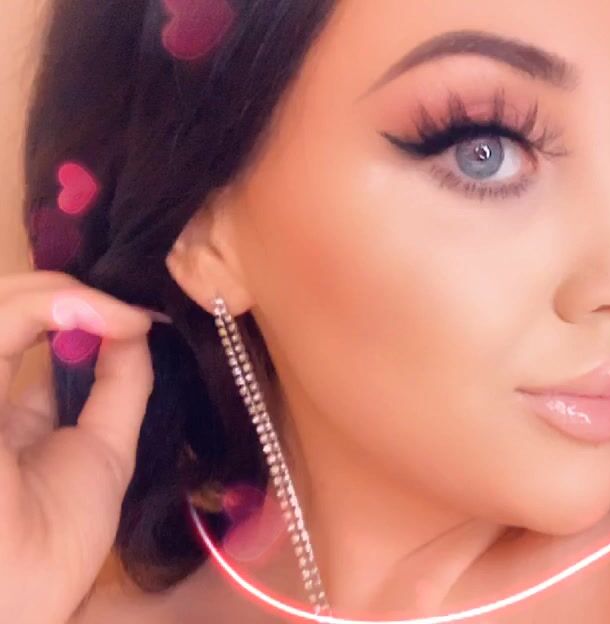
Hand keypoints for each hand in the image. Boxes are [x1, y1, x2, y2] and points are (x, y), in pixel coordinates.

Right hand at [0, 271, 162, 623]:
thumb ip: (118, 385)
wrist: (25, 593)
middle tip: (117, 303)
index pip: (14, 337)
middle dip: (57, 293)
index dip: (63, 311)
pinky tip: (87, 312)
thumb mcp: (101, 449)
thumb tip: (136, 323)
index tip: (125, 314)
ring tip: (107, 307)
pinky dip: (37, 308)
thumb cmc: (56, 538)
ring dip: (49, 295)